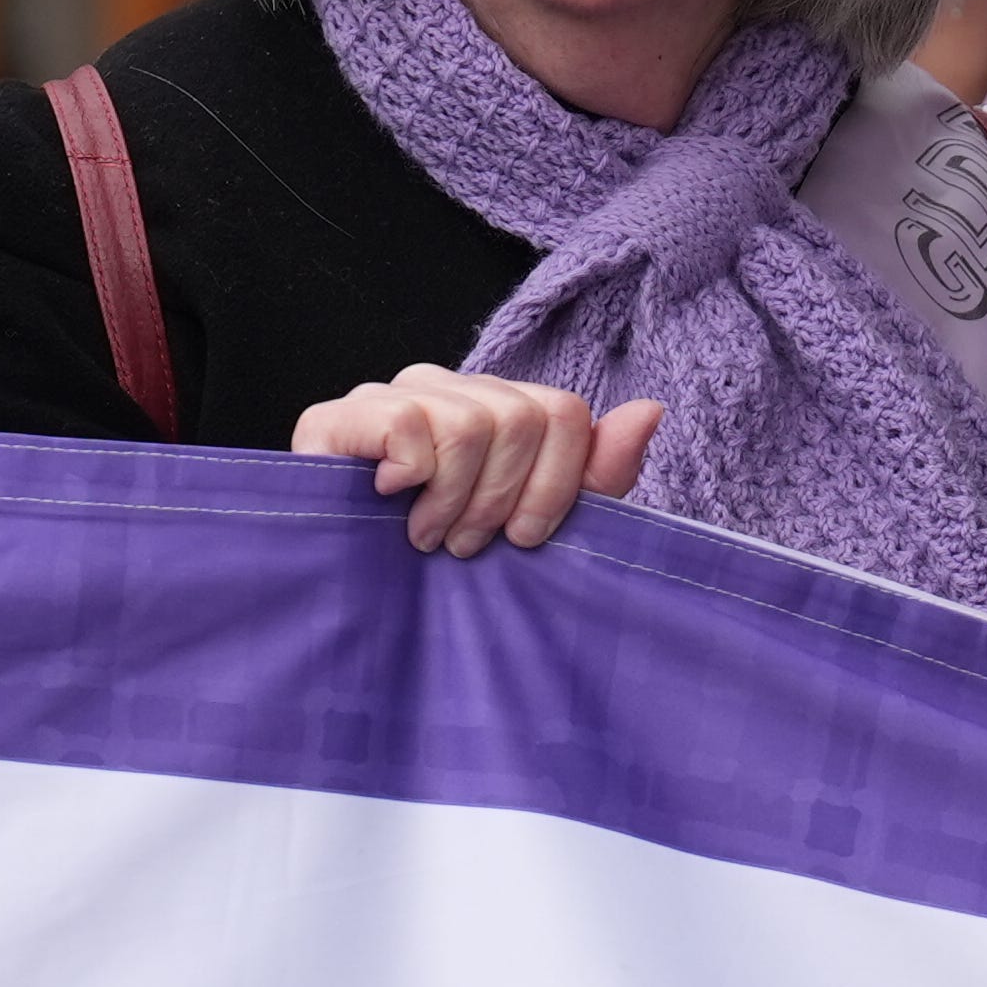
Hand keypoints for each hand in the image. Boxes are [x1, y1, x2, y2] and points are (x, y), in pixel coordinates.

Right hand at [290, 367, 659, 555]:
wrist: (348, 598)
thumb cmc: (448, 560)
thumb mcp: (539, 526)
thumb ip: (597, 473)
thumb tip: (649, 409)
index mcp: (501, 409)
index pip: (565, 412)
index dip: (557, 486)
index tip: (524, 538)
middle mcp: (451, 388)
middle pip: (522, 417)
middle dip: (502, 500)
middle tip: (468, 545)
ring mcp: (392, 394)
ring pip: (471, 423)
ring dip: (454, 501)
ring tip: (429, 537)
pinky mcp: (336, 416)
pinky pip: (406, 422)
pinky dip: (408, 475)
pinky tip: (389, 500)